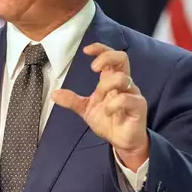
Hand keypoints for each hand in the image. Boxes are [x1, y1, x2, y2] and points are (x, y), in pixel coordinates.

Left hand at [52, 43, 148, 170]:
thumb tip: (54, 94)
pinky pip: (127, 99)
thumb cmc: (108, 121)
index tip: (86, 50)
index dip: (100, 49)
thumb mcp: (86, 109)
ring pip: (122, 78)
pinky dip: (113, 105)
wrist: (121, 141)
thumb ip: (72, 100)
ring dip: (106, 86)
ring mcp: (133, 94)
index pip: (111, 57)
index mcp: (111, 80)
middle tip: (93, 68)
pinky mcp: (138, 106)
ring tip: (98, 99)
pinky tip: (107, 112)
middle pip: (122, 58)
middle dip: (107, 57)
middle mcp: (124, 83)